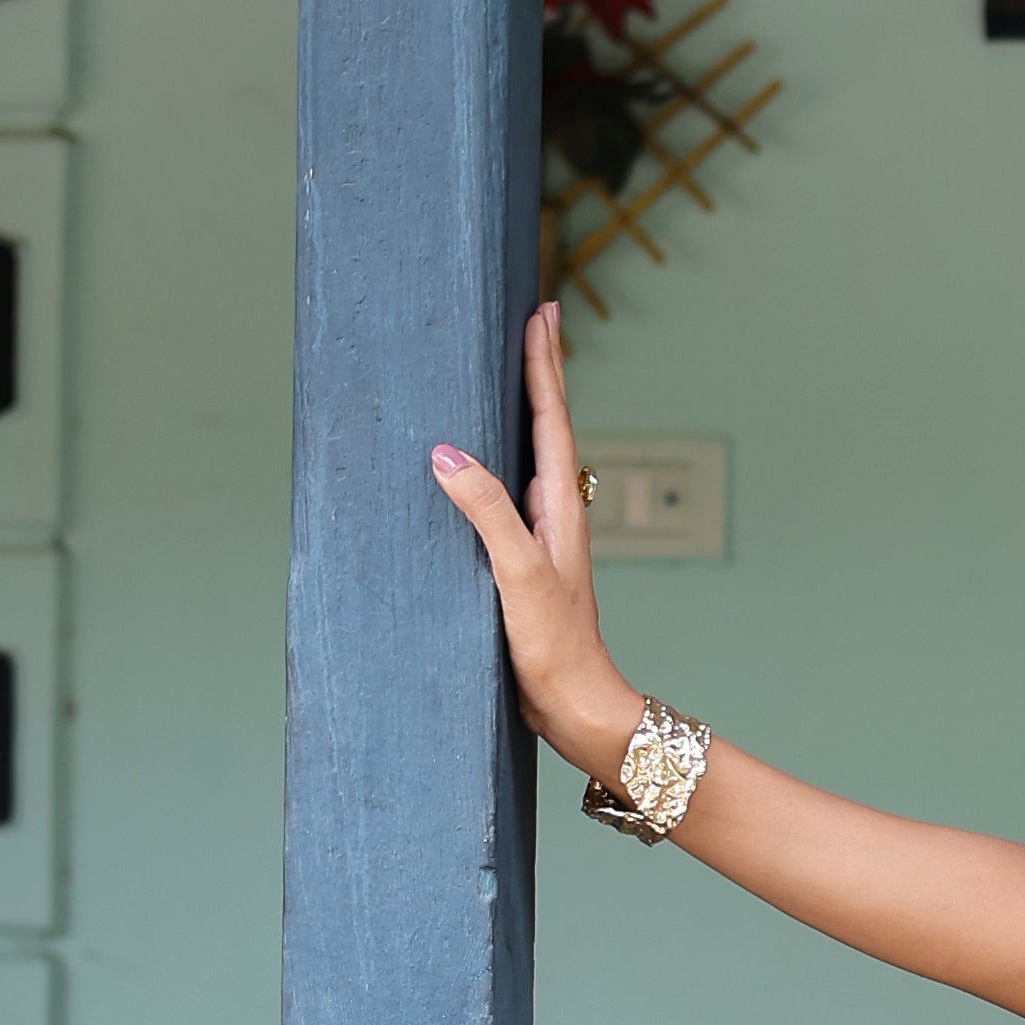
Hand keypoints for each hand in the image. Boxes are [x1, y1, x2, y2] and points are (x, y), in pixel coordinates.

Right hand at [430, 301, 640, 777]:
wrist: (577, 710)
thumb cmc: (557, 649)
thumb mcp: (519, 575)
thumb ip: (487, 513)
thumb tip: (447, 453)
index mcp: (557, 509)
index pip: (550, 420)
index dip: (543, 366)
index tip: (541, 314)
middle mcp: (554, 516)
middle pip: (547, 426)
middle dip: (541, 371)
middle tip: (538, 317)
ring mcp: (541, 539)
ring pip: (531, 457)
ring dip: (525, 410)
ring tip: (516, 369)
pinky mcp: (524, 564)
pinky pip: (509, 494)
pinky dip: (499, 462)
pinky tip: (483, 466)